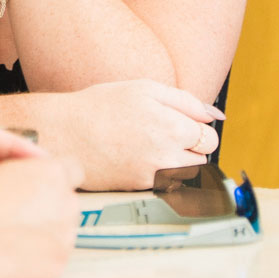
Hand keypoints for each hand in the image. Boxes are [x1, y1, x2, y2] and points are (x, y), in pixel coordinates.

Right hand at [0, 154, 83, 277]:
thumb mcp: (1, 168)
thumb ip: (33, 168)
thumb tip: (45, 173)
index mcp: (53, 173)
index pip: (73, 169)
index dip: (54, 178)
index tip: (39, 186)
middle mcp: (67, 203)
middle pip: (68, 201)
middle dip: (50, 206)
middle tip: (18, 211)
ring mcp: (65, 237)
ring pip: (64, 230)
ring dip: (46, 231)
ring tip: (12, 233)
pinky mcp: (57, 266)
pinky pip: (53, 257)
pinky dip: (38, 257)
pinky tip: (13, 253)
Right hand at [51, 79, 223, 190]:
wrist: (63, 134)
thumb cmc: (99, 106)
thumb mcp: (144, 88)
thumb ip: (186, 101)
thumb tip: (215, 115)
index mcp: (172, 126)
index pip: (210, 137)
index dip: (198, 129)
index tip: (183, 125)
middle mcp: (167, 155)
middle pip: (204, 158)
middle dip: (192, 147)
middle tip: (166, 134)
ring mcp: (154, 176)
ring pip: (188, 174)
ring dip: (180, 162)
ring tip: (153, 147)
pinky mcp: (140, 189)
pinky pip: (167, 185)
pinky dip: (161, 174)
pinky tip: (140, 159)